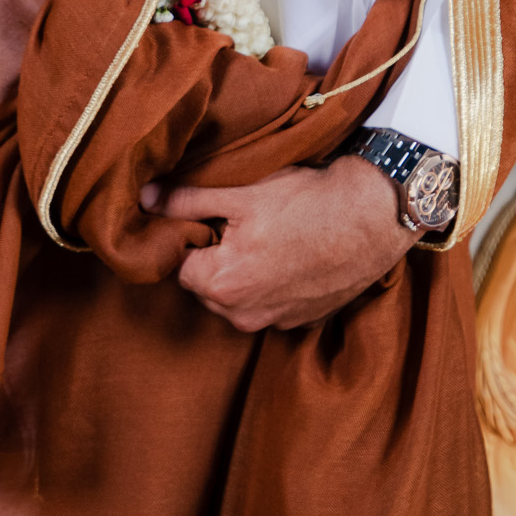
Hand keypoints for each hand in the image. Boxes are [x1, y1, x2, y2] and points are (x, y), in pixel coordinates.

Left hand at [141, 157, 414, 331]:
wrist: (371, 218)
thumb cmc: (305, 203)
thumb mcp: (240, 193)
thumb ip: (186, 200)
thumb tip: (144, 200)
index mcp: (221, 284)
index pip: (179, 266)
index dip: (192, 238)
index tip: (212, 217)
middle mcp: (243, 315)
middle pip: (206, 285)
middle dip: (215, 257)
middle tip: (242, 222)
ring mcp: (275, 323)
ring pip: (237, 297)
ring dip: (243, 272)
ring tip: (269, 236)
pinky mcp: (301, 322)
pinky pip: (268, 304)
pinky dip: (271, 284)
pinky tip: (290, 253)